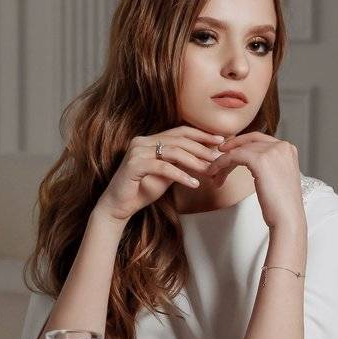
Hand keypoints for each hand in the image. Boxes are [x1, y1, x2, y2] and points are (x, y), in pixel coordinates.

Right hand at [95, 126, 223, 225]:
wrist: (117, 207)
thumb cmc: (140, 191)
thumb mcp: (164, 174)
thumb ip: (178, 163)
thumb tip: (203, 159)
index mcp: (149, 140)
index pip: (180, 131)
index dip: (201, 135)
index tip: (219, 140)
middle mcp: (142, 141)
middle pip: (179, 140)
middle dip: (201, 148)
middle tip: (218, 156)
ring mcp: (137, 152)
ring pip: (173, 152)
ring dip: (194, 162)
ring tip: (208, 171)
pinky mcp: (134, 165)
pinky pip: (163, 168)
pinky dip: (181, 175)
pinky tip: (193, 184)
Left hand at [207, 133, 302, 230]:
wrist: (287, 218)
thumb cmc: (280, 205)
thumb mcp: (277, 177)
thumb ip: (268, 165)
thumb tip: (252, 162)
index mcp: (288, 149)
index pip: (259, 139)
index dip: (240, 143)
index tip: (226, 151)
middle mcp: (282, 146)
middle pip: (248, 143)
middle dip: (230, 152)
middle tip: (215, 160)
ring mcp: (273, 151)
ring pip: (239, 150)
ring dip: (222, 161)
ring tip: (212, 173)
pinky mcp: (260, 160)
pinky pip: (234, 156)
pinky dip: (221, 163)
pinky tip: (214, 172)